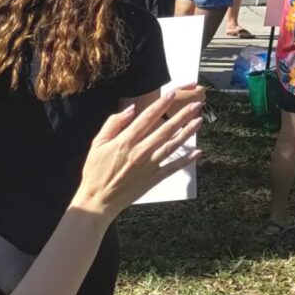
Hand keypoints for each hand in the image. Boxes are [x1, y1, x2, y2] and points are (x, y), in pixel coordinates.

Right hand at [70, 86, 204, 219]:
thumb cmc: (95, 171)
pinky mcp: (154, 179)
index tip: (173, 94)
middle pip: (165, 130)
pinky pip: (173, 167)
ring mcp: (149, 166)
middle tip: (196, 105)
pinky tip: (197, 151)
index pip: (147, 118)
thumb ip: (113, 124)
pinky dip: (186, 160)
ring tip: (199, 121)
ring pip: (173, 146)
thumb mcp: (97, 144)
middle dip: (182, 116)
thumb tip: (131, 109)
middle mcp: (140, 152)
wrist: (98, 200)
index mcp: (126, 141)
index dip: (161, 105)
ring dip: (187, 133)